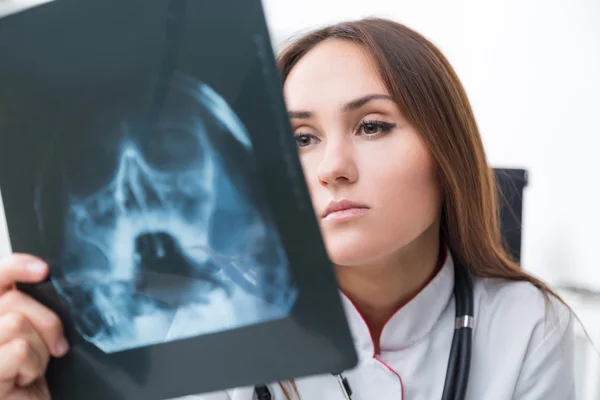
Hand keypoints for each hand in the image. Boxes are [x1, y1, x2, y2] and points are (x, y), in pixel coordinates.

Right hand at [0, 253, 68, 399]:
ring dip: (39, 350)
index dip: (16, 267)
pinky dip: (32, 365)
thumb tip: (44, 278)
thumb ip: (31, 307)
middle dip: (45, 323)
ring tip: (31, 367)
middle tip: (52, 346)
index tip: (42, 270)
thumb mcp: (35, 334)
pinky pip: (18, 349)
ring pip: (16, 323)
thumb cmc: (32, 373)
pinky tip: (23, 380)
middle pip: (14, 301)